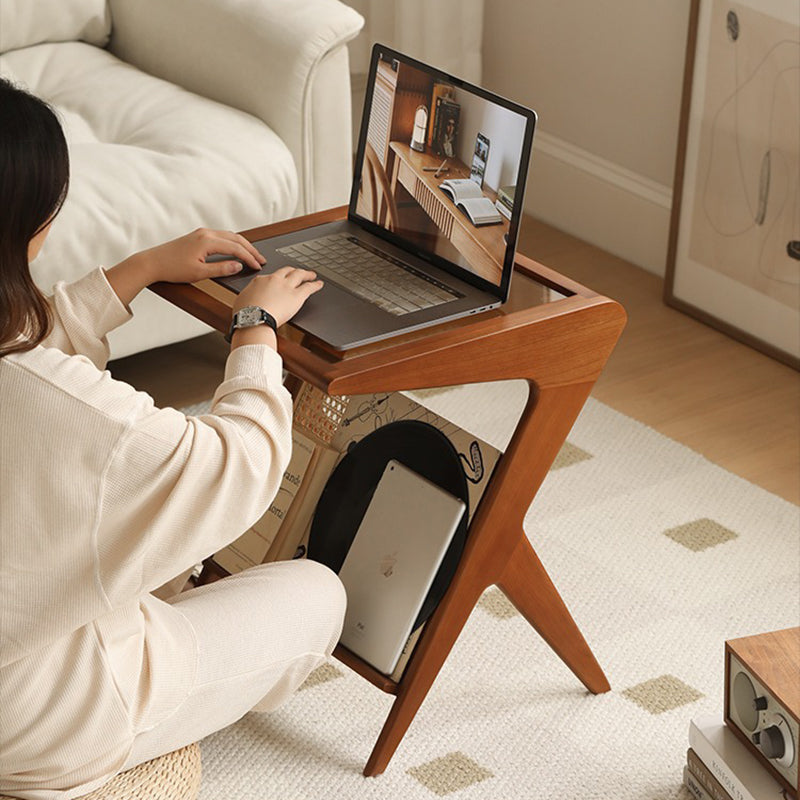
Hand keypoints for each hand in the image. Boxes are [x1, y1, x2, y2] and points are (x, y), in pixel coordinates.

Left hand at [105, 228, 264, 307]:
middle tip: (261, 260)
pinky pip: (221, 236)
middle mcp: (205, 234)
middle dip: (250, 249)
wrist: (152, 262)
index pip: (236, 248)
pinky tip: (236, 250)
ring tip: (252, 255)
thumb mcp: (199, 273)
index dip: (249, 258)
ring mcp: (201, 233)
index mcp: (207, 241)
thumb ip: (221, 269)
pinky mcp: (198, 236)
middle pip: (236, 238)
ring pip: (229, 236)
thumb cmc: (172, 268)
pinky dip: (232, 243)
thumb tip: (238, 266)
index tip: (257, 266)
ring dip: (242, 245)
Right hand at [233, 267, 322, 326]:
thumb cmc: (245, 314)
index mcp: (260, 281)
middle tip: (297, 272)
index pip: (270, 276)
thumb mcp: (241, 301)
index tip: (278, 280)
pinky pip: (309, 287)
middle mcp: (274, 280)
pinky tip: (319, 284)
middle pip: (286, 271)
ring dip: (306, 274)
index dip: (276, 278)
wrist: (254, 319)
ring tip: (312, 275)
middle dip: (293, 270)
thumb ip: (248, 297)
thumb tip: (248, 299)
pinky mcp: (297, 295)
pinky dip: (316, 284)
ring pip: (299, 275)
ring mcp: (286, 286)